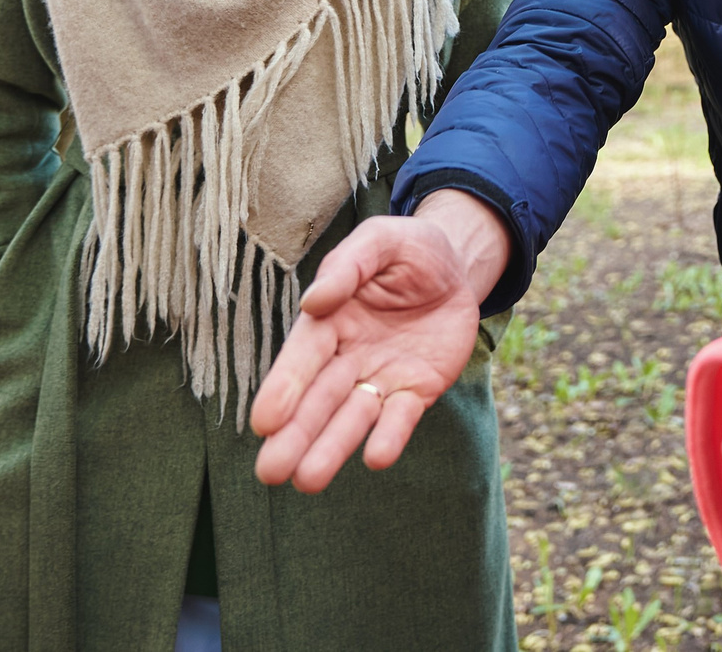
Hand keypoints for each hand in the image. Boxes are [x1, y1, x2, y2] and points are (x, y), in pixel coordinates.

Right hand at [251, 191, 511, 491]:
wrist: (457, 266)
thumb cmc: (408, 250)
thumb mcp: (380, 242)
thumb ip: (349, 266)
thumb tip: (314, 301)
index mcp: (329, 322)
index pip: (303, 358)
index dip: (284, 388)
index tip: (264, 421)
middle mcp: (348, 357)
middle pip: (318, 399)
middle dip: (295, 435)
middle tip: (270, 473)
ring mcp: (381, 377)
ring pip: (352, 417)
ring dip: (331, 448)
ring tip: (307, 481)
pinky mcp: (416, 391)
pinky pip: (400, 417)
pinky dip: (389, 437)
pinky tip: (377, 458)